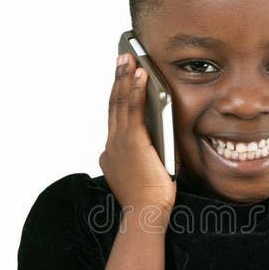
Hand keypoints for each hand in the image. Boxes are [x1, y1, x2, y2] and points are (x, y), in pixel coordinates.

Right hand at [99, 52, 175, 213]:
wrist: (146, 212)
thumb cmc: (150, 199)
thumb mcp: (146, 172)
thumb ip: (146, 154)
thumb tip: (157, 141)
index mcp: (113, 152)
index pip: (115, 117)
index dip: (117, 94)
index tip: (120, 77)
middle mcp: (111, 144)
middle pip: (113, 104)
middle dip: (117, 78)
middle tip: (121, 57)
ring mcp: (119, 142)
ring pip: (119, 102)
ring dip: (124, 76)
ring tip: (128, 57)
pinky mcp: (131, 141)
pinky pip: (132, 108)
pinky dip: (134, 89)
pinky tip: (140, 74)